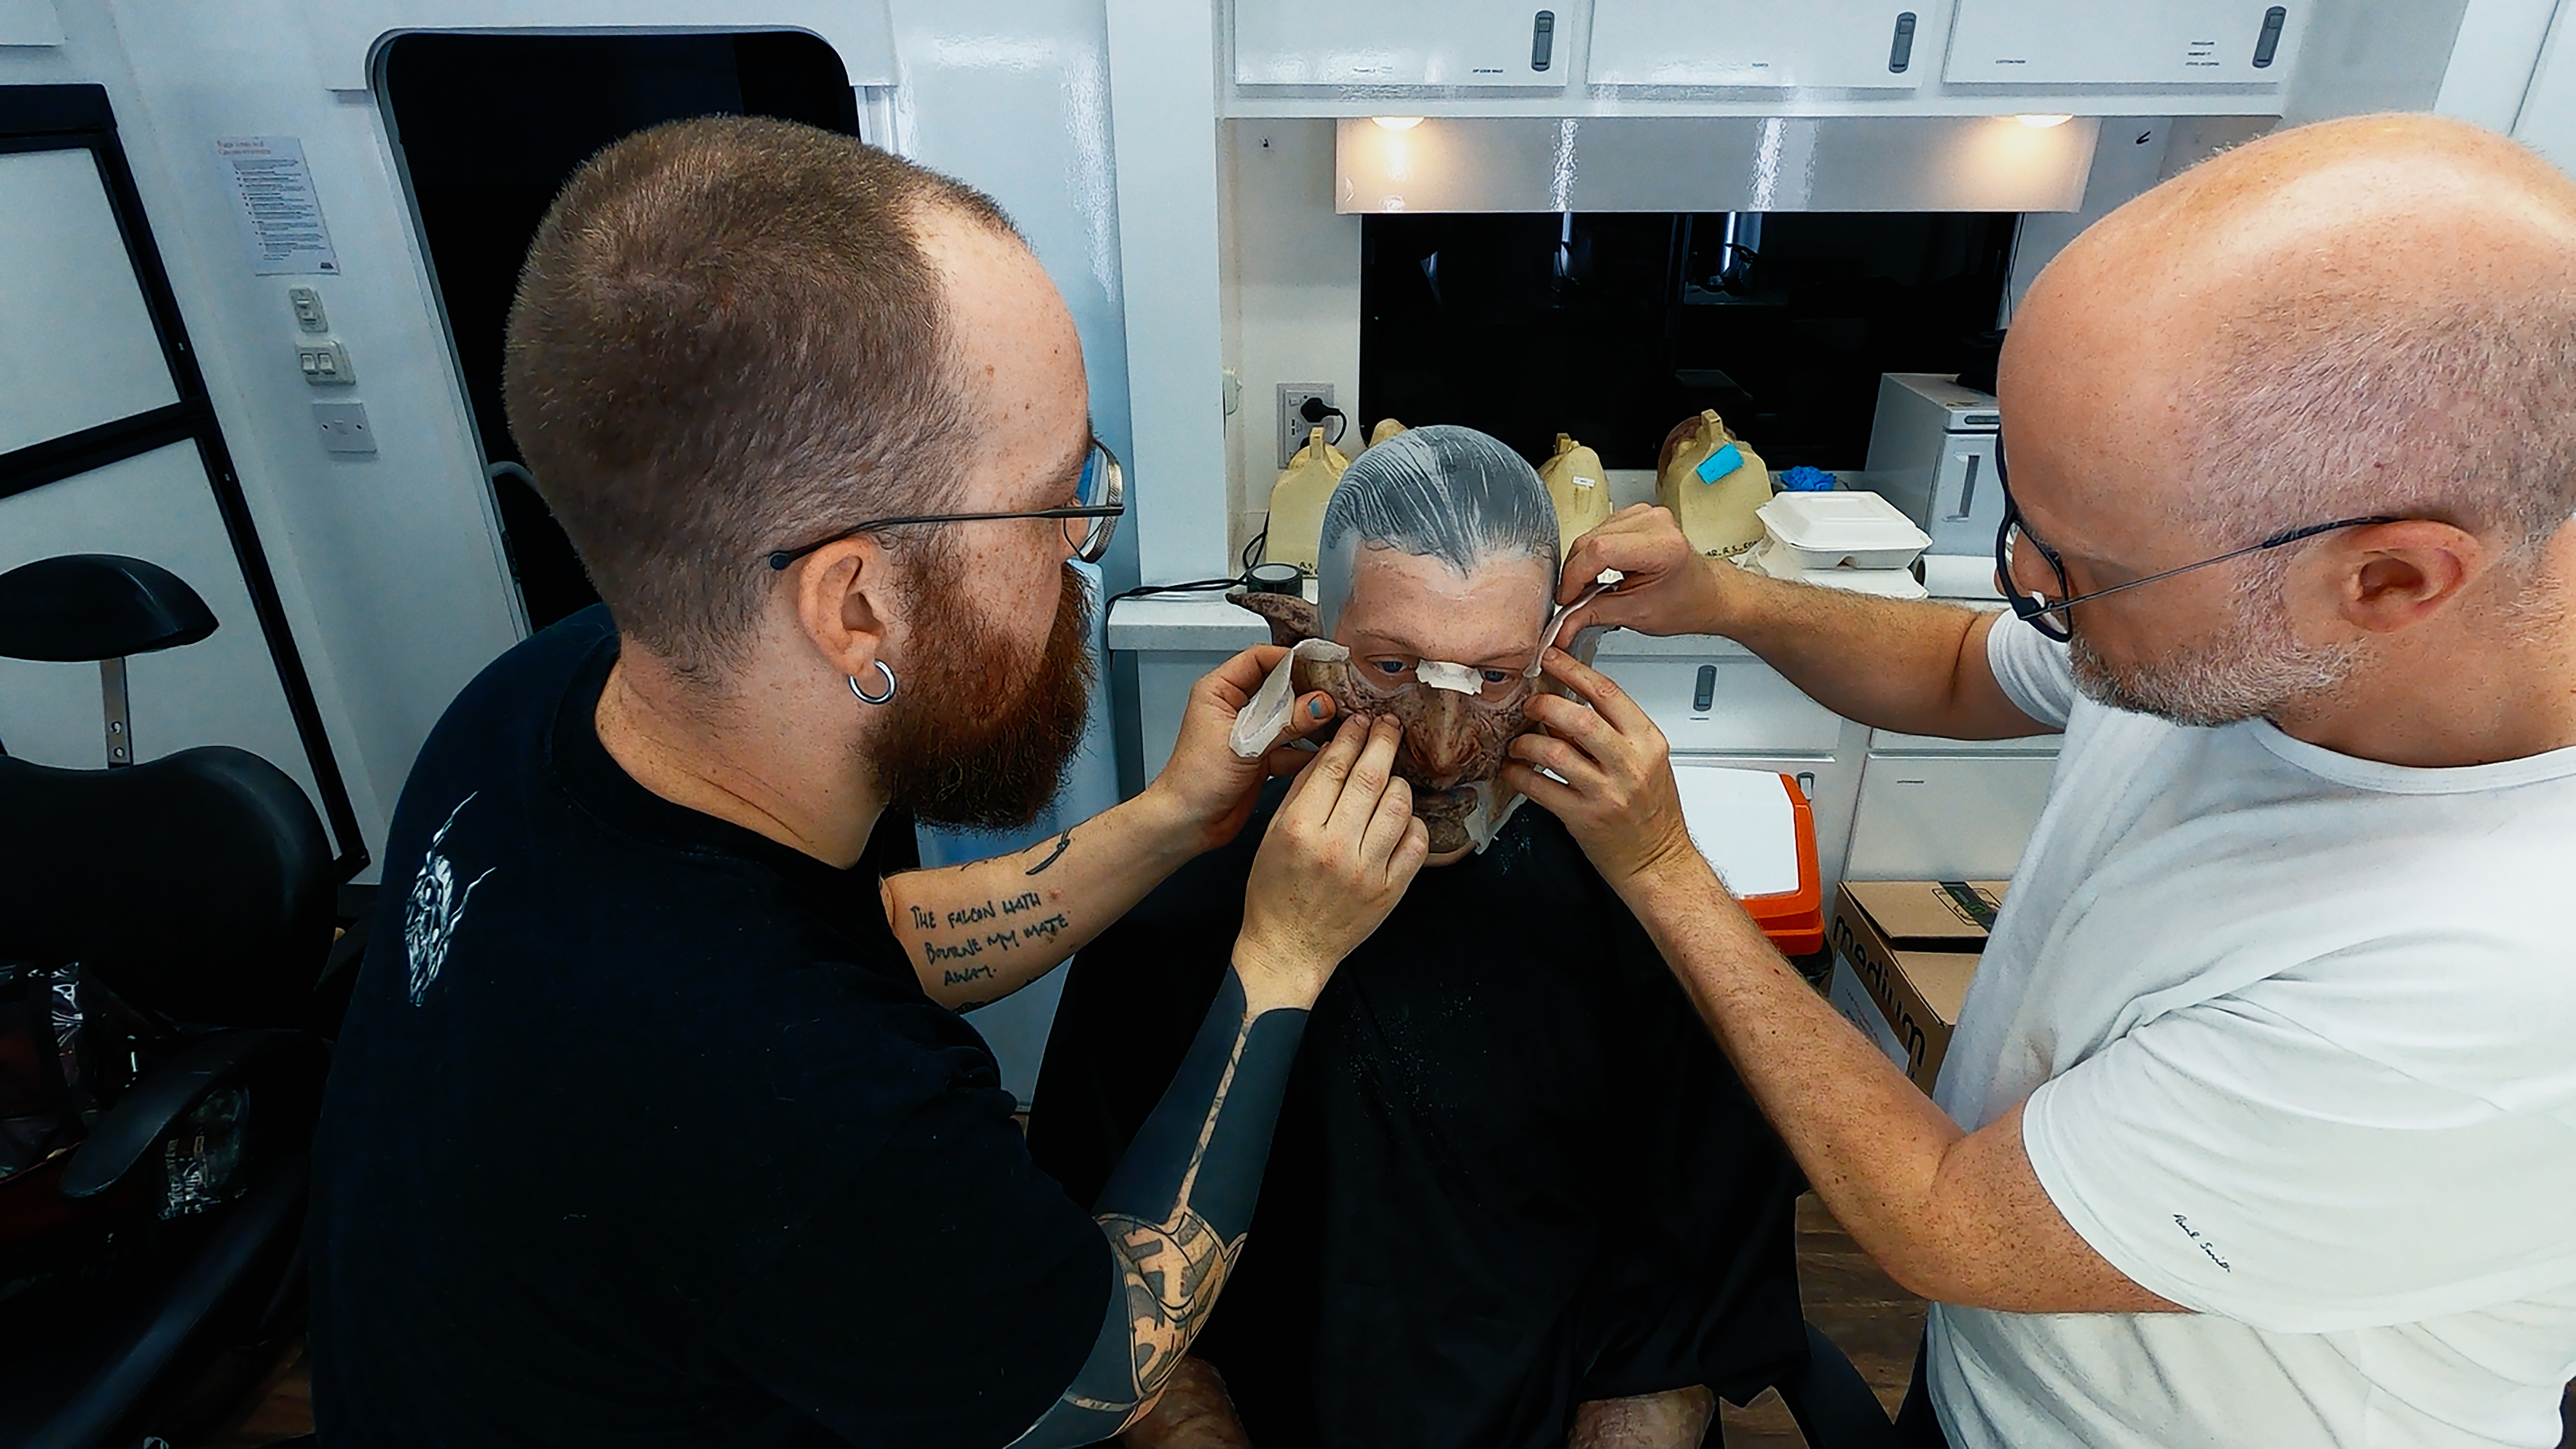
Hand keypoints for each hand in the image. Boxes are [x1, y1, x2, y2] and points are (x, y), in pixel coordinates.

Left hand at [1146, 644, 1338, 851]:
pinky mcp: (1263, 757)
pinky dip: (1309, 752)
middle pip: (1281, 687)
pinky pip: (1293, 747)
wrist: (1188, 823)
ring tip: (1339, 722)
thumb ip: (1284, 723)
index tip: (1321, 664)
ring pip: (1290, 718)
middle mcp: (1236, 708)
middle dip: (1310, 692)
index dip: (1291, 659)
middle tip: (1338, 694)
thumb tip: (1320, 703)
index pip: (1260, 659)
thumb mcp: (1244, 745)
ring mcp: (1252, 733)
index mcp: (1219, 691)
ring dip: (1312, 723)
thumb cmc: (1194, 780)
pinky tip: (1327, 752)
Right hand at [1235, 716, 1428, 1010]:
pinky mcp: (1391, 890)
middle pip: (1370, 778)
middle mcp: (1335, 847)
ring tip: (1392, 775)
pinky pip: (1416, 842)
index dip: (1351, 736)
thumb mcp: (1273, 835)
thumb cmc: (1273, 890)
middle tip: (1390, 725)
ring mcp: (1368, 870)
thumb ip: (1302, 792)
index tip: (1360, 720)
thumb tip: (1332, 751)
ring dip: (1399, 781)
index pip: (1333, 767)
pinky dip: (1413, 822)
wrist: (1288, 947)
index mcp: (1299, 829)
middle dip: (1383, 742)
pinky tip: (1401, 817)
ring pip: (1399, 805)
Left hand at [1496, 648, 1702, 888]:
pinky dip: (1519, 775)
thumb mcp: (1646, 762)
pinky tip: (1514, 770)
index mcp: (1648, 743)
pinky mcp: (1583, 818)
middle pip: (1577, 717)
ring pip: (1553, 752)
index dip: (1572, 670)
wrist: (1659, 861)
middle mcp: (1629, 765)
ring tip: (1519, 744)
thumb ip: (1613, 733)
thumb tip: (1566, 708)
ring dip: (1526, 742)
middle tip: (1530, 705)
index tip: (1551, 659)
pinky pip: (1539, 788)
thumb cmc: (1653, 811)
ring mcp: (1606, 793)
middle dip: (1544, 705)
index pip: (1607, 693)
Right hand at [1557, 505, 1745, 639]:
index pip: (1600, 551)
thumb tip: (1561, 623)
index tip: (1567, 598)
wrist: (1706, 593)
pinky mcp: (1638, 515)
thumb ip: (1594, 615)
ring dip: (1582, 563)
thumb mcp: (1638, 615)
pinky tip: (1600, 572)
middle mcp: (1655, 523)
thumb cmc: (1685, 603)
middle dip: (1575, 572)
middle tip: (1573, 598)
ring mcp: (1646, 515)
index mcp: (1663, 547)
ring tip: (1589, 587)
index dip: (1575, 576)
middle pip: (1591, 540)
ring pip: (1591, 533)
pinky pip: (1600, 530)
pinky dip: (1592, 553)